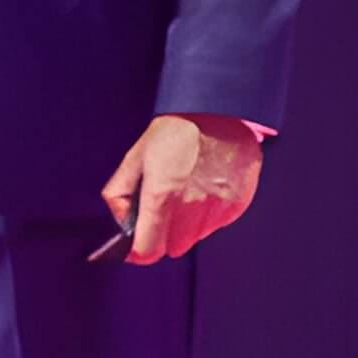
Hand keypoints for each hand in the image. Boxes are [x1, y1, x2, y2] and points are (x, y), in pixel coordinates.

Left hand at [105, 118, 262, 270]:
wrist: (218, 107)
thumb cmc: (175, 129)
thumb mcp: (136, 156)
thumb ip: (119, 194)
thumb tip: (120, 223)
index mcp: (162, 195)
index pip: (148, 250)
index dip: (141, 250)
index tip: (139, 244)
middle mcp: (192, 207)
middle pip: (173, 248)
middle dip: (166, 233)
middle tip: (167, 206)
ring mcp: (218, 207)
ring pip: (196, 236)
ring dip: (189, 223)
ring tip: (190, 188)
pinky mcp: (237, 203)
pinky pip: (218, 223)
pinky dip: (211, 212)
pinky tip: (208, 184)